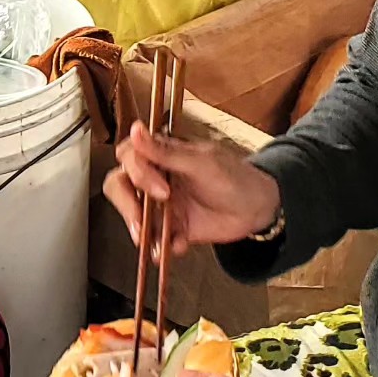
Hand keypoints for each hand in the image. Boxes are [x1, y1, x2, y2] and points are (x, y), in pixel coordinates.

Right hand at [105, 123, 282, 254]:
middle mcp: (156, 179)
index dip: (136, 173)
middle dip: (127, 206)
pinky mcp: (171, 229)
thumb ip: (165, 151)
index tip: (160, 189)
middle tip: (143, 221)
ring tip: (155, 242)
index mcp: (161, 156)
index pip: (128, 158)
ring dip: (141, 231)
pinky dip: (162, 247)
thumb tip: (136, 129)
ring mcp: (161, 205)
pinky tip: (177, 246)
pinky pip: (155, 240)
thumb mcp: (200, 162)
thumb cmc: (234, 177)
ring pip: (133, 217)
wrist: (258, 209)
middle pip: (120, 187)